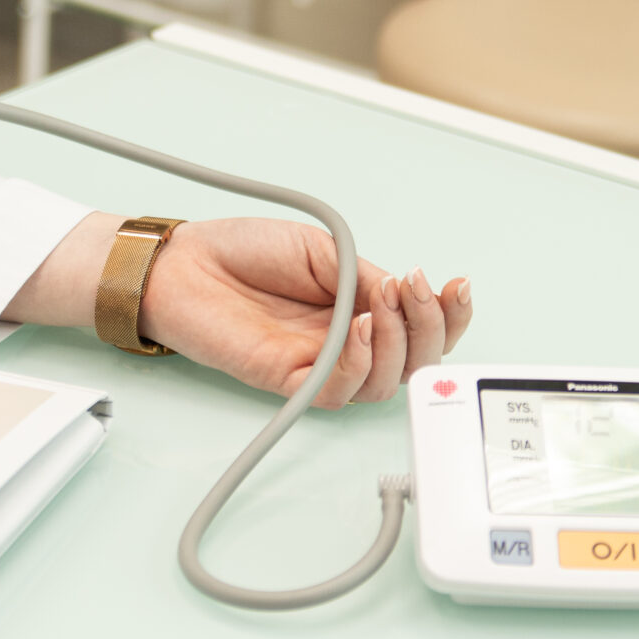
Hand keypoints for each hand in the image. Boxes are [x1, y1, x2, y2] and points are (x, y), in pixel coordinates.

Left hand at [136, 218, 473, 407]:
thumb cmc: (242, 252)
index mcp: (361, 311)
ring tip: (381, 299)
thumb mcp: (322, 248)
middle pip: (416, 364)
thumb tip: (403, 294)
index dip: (449, 316)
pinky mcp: (289, 381)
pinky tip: (356, 328)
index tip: (456, 285)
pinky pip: (339, 390)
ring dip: (396, 341)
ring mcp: (320, 365)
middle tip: (412, 288)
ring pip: (385, 384)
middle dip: (430, 328)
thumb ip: (364, 276)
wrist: (183, 264)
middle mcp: (346, 344)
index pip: (421, 329)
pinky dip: (358, 362)